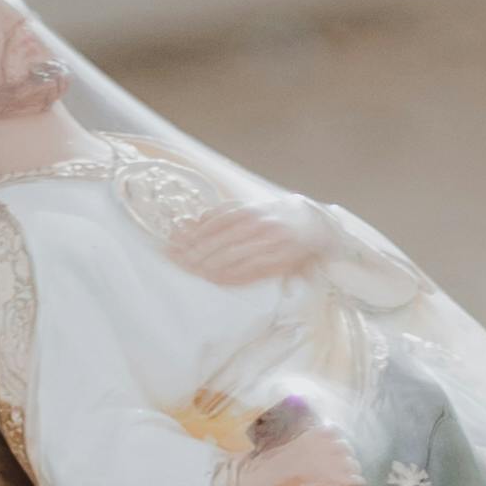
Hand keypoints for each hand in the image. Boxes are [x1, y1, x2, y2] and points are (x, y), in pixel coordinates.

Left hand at [171, 196, 323, 289]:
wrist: (310, 223)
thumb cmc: (273, 216)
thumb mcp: (249, 207)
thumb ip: (223, 213)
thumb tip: (195, 221)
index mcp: (248, 211)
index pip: (215, 223)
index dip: (193, 234)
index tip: (175, 243)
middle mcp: (258, 225)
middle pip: (221, 241)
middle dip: (197, 252)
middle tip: (177, 261)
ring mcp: (268, 244)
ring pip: (234, 256)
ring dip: (210, 265)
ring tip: (192, 271)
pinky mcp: (277, 261)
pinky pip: (250, 270)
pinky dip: (230, 275)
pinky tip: (214, 278)